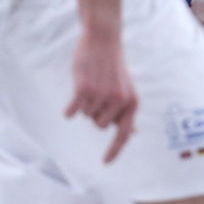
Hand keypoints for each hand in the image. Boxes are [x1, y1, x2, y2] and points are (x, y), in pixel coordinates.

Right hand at [67, 31, 136, 163]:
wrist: (103, 41)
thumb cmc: (114, 68)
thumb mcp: (128, 89)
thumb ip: (127, 111)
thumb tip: (132, 133)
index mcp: (132, 102)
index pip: (124, 133)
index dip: (115, 150)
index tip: (105, 163)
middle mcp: (119, 101)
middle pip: (99, 126)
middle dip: (95, 114)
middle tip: (98, 94)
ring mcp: (102, 96)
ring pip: (86, 116)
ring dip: (85, 105)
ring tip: (92, 86)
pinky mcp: (84, 89)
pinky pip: (74, 111)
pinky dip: (71, 108)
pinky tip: (76, 96)